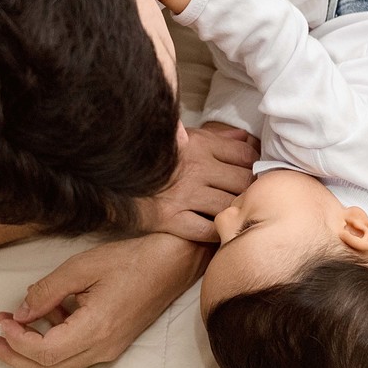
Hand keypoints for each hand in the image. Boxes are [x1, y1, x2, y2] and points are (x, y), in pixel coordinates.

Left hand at [0, 233, 208, 367]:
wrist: (173, 263)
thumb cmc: (132, 259)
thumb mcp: (83, 266)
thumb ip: (48, 291)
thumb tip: (21, 313)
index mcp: (96, 329)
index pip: (44, 352)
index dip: (16, 341)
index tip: (1, 320)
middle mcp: (103, 348)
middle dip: (14, 356)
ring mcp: (110, 349)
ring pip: (60, 365)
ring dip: (30, 351)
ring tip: (10, 326)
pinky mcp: (113, 343)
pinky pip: (75, 353)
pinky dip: (52, 343)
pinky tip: (45, 316)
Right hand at [139, 123, 257, 241]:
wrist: (110, 170)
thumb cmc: (151, 154)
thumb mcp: (182, 136)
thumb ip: (214, 138)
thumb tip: (244, 138)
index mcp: (198, 145)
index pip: (244, 154)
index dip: (256, 163)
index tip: (256, 171)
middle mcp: (195, 169)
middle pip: (243, 181)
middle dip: (250, 189)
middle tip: (251, 197)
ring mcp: (183, 195)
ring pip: (228, 206)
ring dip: (235, 211)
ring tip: (235, 213)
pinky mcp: (170, 219)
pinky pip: (206, 230)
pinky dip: (216, 232)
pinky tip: (218, 230)